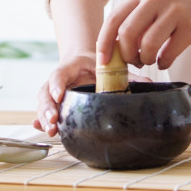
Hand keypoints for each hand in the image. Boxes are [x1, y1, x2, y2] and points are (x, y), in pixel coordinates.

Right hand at [31, 53, 152, 136]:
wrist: (85, 60)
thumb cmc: (97, 63)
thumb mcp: (109, 64)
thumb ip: (127, 75)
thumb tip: (150, 83)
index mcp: (71, 66)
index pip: (60, 73)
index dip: (57, 84)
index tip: (59, 95)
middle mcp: (59, 79)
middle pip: (46, 92)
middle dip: (48, 107)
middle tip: (54, 120)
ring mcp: (53, 91)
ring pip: (43, 103)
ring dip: (44, 116)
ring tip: (50, 130)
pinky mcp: (54, 101)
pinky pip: (44, 110)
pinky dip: (41, 120)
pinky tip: (40, 128)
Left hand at [96, 0, 190, 72]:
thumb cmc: (180, 11)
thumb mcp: (154, 8)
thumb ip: (135, 24)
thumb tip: (113, 53)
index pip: (113, 20)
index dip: (104, 43)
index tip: (103, 62)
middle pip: (127, 33)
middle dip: (127, 55)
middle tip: (134, 61)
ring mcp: (174, 11)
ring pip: (148, 44)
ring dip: (146, 59)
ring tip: (151, 59)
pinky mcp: (190, 25)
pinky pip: (168, 53)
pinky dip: (164, 63)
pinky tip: (166, 60)